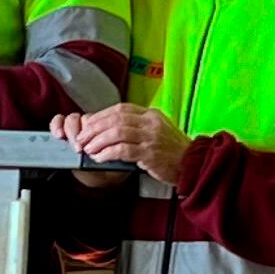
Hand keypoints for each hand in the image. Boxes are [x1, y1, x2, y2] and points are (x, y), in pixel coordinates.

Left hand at [55, 104, 186, 184]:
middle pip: (115, 119)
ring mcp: (151, 137)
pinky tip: (99, 158)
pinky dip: (107, 153)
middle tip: (81, 138)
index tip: (87, 125)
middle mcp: (151, 122)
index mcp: (151, 114)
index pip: (120, 109)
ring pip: (117, 132)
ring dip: (98, 141)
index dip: (100, 116)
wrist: (193, 164)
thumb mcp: (156, 131)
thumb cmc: (172, 151)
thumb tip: (107, 129)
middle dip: (94, 128)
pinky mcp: (150, 154)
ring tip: (88, 149)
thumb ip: (136, 127)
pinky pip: (123, 150)